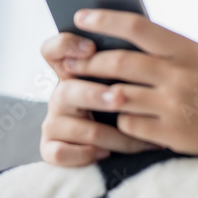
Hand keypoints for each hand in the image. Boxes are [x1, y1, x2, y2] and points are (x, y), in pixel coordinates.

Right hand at [39, 31, 162, 166]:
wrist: (121, 145)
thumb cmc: (128, 105)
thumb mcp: (127, 82)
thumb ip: (127, 63)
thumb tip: (147, 42)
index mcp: (75, 73)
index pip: (54, 49)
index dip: (66, 45)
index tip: (91, 48)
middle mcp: (60, 95)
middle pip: (67, 90)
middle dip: (96, 95)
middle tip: (120, 99)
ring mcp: (53, 122)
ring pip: (79, 128)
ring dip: (112, 135)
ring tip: (138, 138)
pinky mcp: (49, 148)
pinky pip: (60, 153)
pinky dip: (86, 155)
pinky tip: (107, 154)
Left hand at [59, 8, 197, 156]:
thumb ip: (166, 49)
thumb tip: (119, 38)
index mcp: (187, 50)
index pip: (138, 27)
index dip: (104, 21)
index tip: (80, 17)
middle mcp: (181, 76)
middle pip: (119, 64)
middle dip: (88, 63)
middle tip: (70, 63)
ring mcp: (176, 107)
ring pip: (118, 96)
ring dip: (98, 95)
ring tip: (84, 91)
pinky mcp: (173, 135)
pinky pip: (129, 126)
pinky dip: (120, 121)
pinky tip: (121, 119)